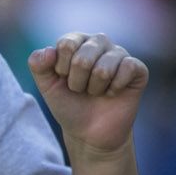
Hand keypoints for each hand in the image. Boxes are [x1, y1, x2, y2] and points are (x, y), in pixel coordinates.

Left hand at [28, 32, 148, 156]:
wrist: (90, 133)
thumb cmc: (68, 105)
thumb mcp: (47, 86)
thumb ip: (38, 65)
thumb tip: (48, 51)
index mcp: (76, 41)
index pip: (66, 44)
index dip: (62, 69)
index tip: (64, 80)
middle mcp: (98, 42)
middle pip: (83, 58)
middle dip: (77, 83)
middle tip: (81, 90)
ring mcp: (119, 53)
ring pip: (104, 67)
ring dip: (95, 88)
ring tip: (96, 92)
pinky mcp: (137, 68)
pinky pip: (127, 69)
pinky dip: (114, 89)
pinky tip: (112, 93)